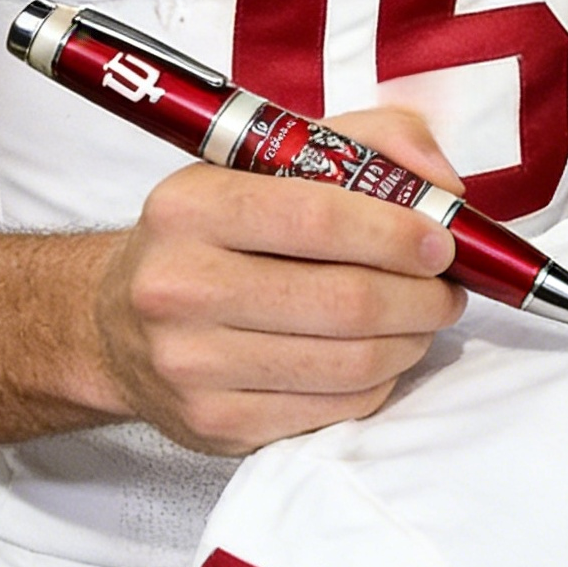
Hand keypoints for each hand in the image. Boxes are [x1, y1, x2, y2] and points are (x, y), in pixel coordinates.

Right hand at [94, 107, 467, 455]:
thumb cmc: (217, 229)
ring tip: (424, 318)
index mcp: (191, 205)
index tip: (443, 240)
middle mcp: (179, 287)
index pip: (318, 218)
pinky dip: (377, 382)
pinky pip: (332, 409)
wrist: (118, 322)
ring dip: (411, 341)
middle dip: (422, 296)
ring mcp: (192, 366)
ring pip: (347, 363)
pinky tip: (381, 355)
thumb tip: (445, 185)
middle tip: (449, 288)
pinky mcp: (214, 425)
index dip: (397, 232)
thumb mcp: (273, 158)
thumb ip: (369, 142)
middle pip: (344, 300)